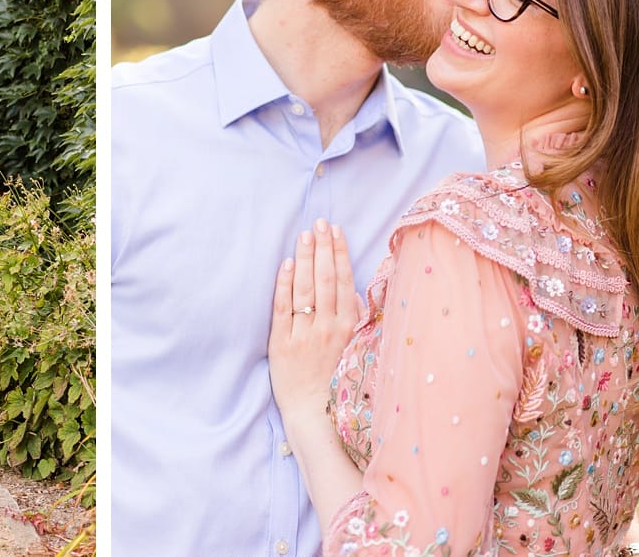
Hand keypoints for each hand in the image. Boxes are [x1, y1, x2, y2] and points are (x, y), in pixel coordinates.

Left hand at [269, 220, 365, 435]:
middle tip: (320, 222)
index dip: (340, 254)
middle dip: (323, 247)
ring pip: (306, 289)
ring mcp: (304, 334)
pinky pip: (284, 307)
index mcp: (349, 328)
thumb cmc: (336, 381)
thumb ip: (356, 319)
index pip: (345, 282)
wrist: (314, 415)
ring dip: (306, 258)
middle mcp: (328, 328)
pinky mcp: (282, 342)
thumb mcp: (356, 349)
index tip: (336, 231)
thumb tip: (353, 290)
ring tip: (305, 234)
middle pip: (326, 279)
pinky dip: (285, 284)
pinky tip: (287, 263)